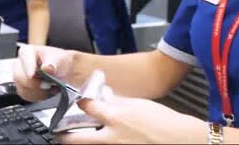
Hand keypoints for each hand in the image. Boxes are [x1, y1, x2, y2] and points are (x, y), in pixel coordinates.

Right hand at [14, 45, 79, 101]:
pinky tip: (46, 90)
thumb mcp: (60, 59)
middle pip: (19, 77)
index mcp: (27, 52)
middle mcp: (20, 64)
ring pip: (23, 89)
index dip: (28, 68)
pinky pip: (27, 96)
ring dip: (39, 91)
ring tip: (50, 86)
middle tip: (49, 84)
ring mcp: (20, 78)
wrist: (63, 72)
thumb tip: (47, 67)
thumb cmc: (60, 62)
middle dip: (36, 83)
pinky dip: (39, 96)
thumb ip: (54, 63)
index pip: (24, 59)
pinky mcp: (22, 89)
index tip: (32, 75)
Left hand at [56, 92, 203, 143]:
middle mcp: (111, 137)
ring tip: (77, 138)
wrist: (179, 139)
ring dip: (82, 141)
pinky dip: (100, 144)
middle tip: (60, 132)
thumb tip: (105, 99)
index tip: (76, 103)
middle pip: (76, 139)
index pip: (87, 108)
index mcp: (116, 117)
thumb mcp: (140, 104)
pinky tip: (103, 140)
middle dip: (63, 136)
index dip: (79, 104)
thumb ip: (119, 102)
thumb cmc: (164, 121)